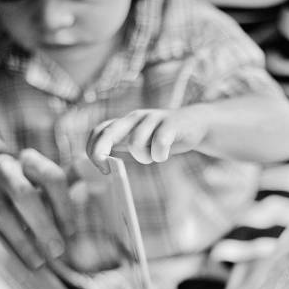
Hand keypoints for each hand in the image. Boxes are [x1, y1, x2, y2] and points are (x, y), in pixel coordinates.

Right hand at [0, 149, 74, 268]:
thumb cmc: (27, 191)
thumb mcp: (46, 184)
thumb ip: (72, 180)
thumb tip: (101, 170)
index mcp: (31, 162)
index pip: (52, 178)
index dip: (63, 206)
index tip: (72, 232)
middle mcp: (6, 169)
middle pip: (25, 194)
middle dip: (42, 226)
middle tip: (57, 251)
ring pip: (0, 209)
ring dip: (20, 237)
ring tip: (37, 261)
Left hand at [86, 108, 208, 173]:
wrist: (195, 124)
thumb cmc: (163, 138)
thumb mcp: (140, 142)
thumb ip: (122, 149)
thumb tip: (104, 169)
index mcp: (125, 123)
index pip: (99, 131)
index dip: (93, 149)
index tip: (101, 168)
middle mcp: (134, 117)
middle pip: (108, 132)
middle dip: (100, 151)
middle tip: (108, 171)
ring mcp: (152, 118)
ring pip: (135, 142)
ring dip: (143, 157)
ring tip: (153, 156)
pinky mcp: (171, 122)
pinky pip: (159, 142)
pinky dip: (159, 154)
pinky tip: (163, 154)